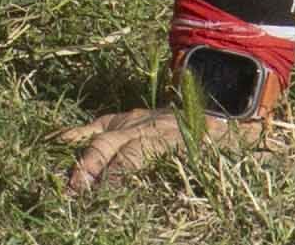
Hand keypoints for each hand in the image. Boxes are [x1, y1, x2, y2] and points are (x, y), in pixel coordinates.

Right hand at [60, 103, 294, 194]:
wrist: (228, 99)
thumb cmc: (234, 135)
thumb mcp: (239, 151)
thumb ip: (232, 167)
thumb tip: (240, 177)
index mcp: (172, 135)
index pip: (136, 155)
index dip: (117, 174)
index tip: (102, 194)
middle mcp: (148, 125)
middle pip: (111, 145)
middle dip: (90, 170)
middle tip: (74, 194)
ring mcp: (135, 119)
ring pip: (100, 135)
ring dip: (80, 158)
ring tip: (65, 183)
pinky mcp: (129, 117)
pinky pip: (98, 124)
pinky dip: (76, 134)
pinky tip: (55, 145)